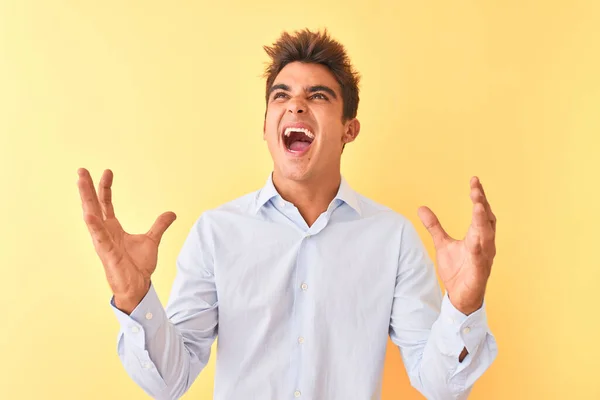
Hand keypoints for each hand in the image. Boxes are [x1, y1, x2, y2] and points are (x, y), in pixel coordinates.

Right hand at [77, 168, 176, 313]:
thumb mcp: (152, 240)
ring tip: (80, 183)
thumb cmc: (138, 266)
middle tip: (81, 170)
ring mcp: (103, 242)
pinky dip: (94, 226)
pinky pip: (99, 237)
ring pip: (92, 217)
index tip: (107, 172)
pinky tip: (88, 214)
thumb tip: (171, 213)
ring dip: (86, 200)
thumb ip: (159, 226)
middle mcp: (104, 233)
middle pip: (93, 206)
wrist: (138, 286)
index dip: (105, 188)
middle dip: (87, 188)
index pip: (106, 204)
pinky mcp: (107, 253)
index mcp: (113, 228)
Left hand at [418, 176, 496, 314]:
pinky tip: (476, 240)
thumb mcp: (442, 244)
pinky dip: (479, 248)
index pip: (481, 211)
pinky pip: (481, 258)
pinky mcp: (480, 271)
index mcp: (477, 235)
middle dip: (482, 203)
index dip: (479, 196)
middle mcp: (485, 243)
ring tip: (478, 205)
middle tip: (476, 188)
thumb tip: (421, 208)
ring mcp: (484, 257)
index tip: (474, 180)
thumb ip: (434, 226)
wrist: (460, 297)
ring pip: (487, 236)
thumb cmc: (457, 270)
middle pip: (487, 219)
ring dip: (483, 221)